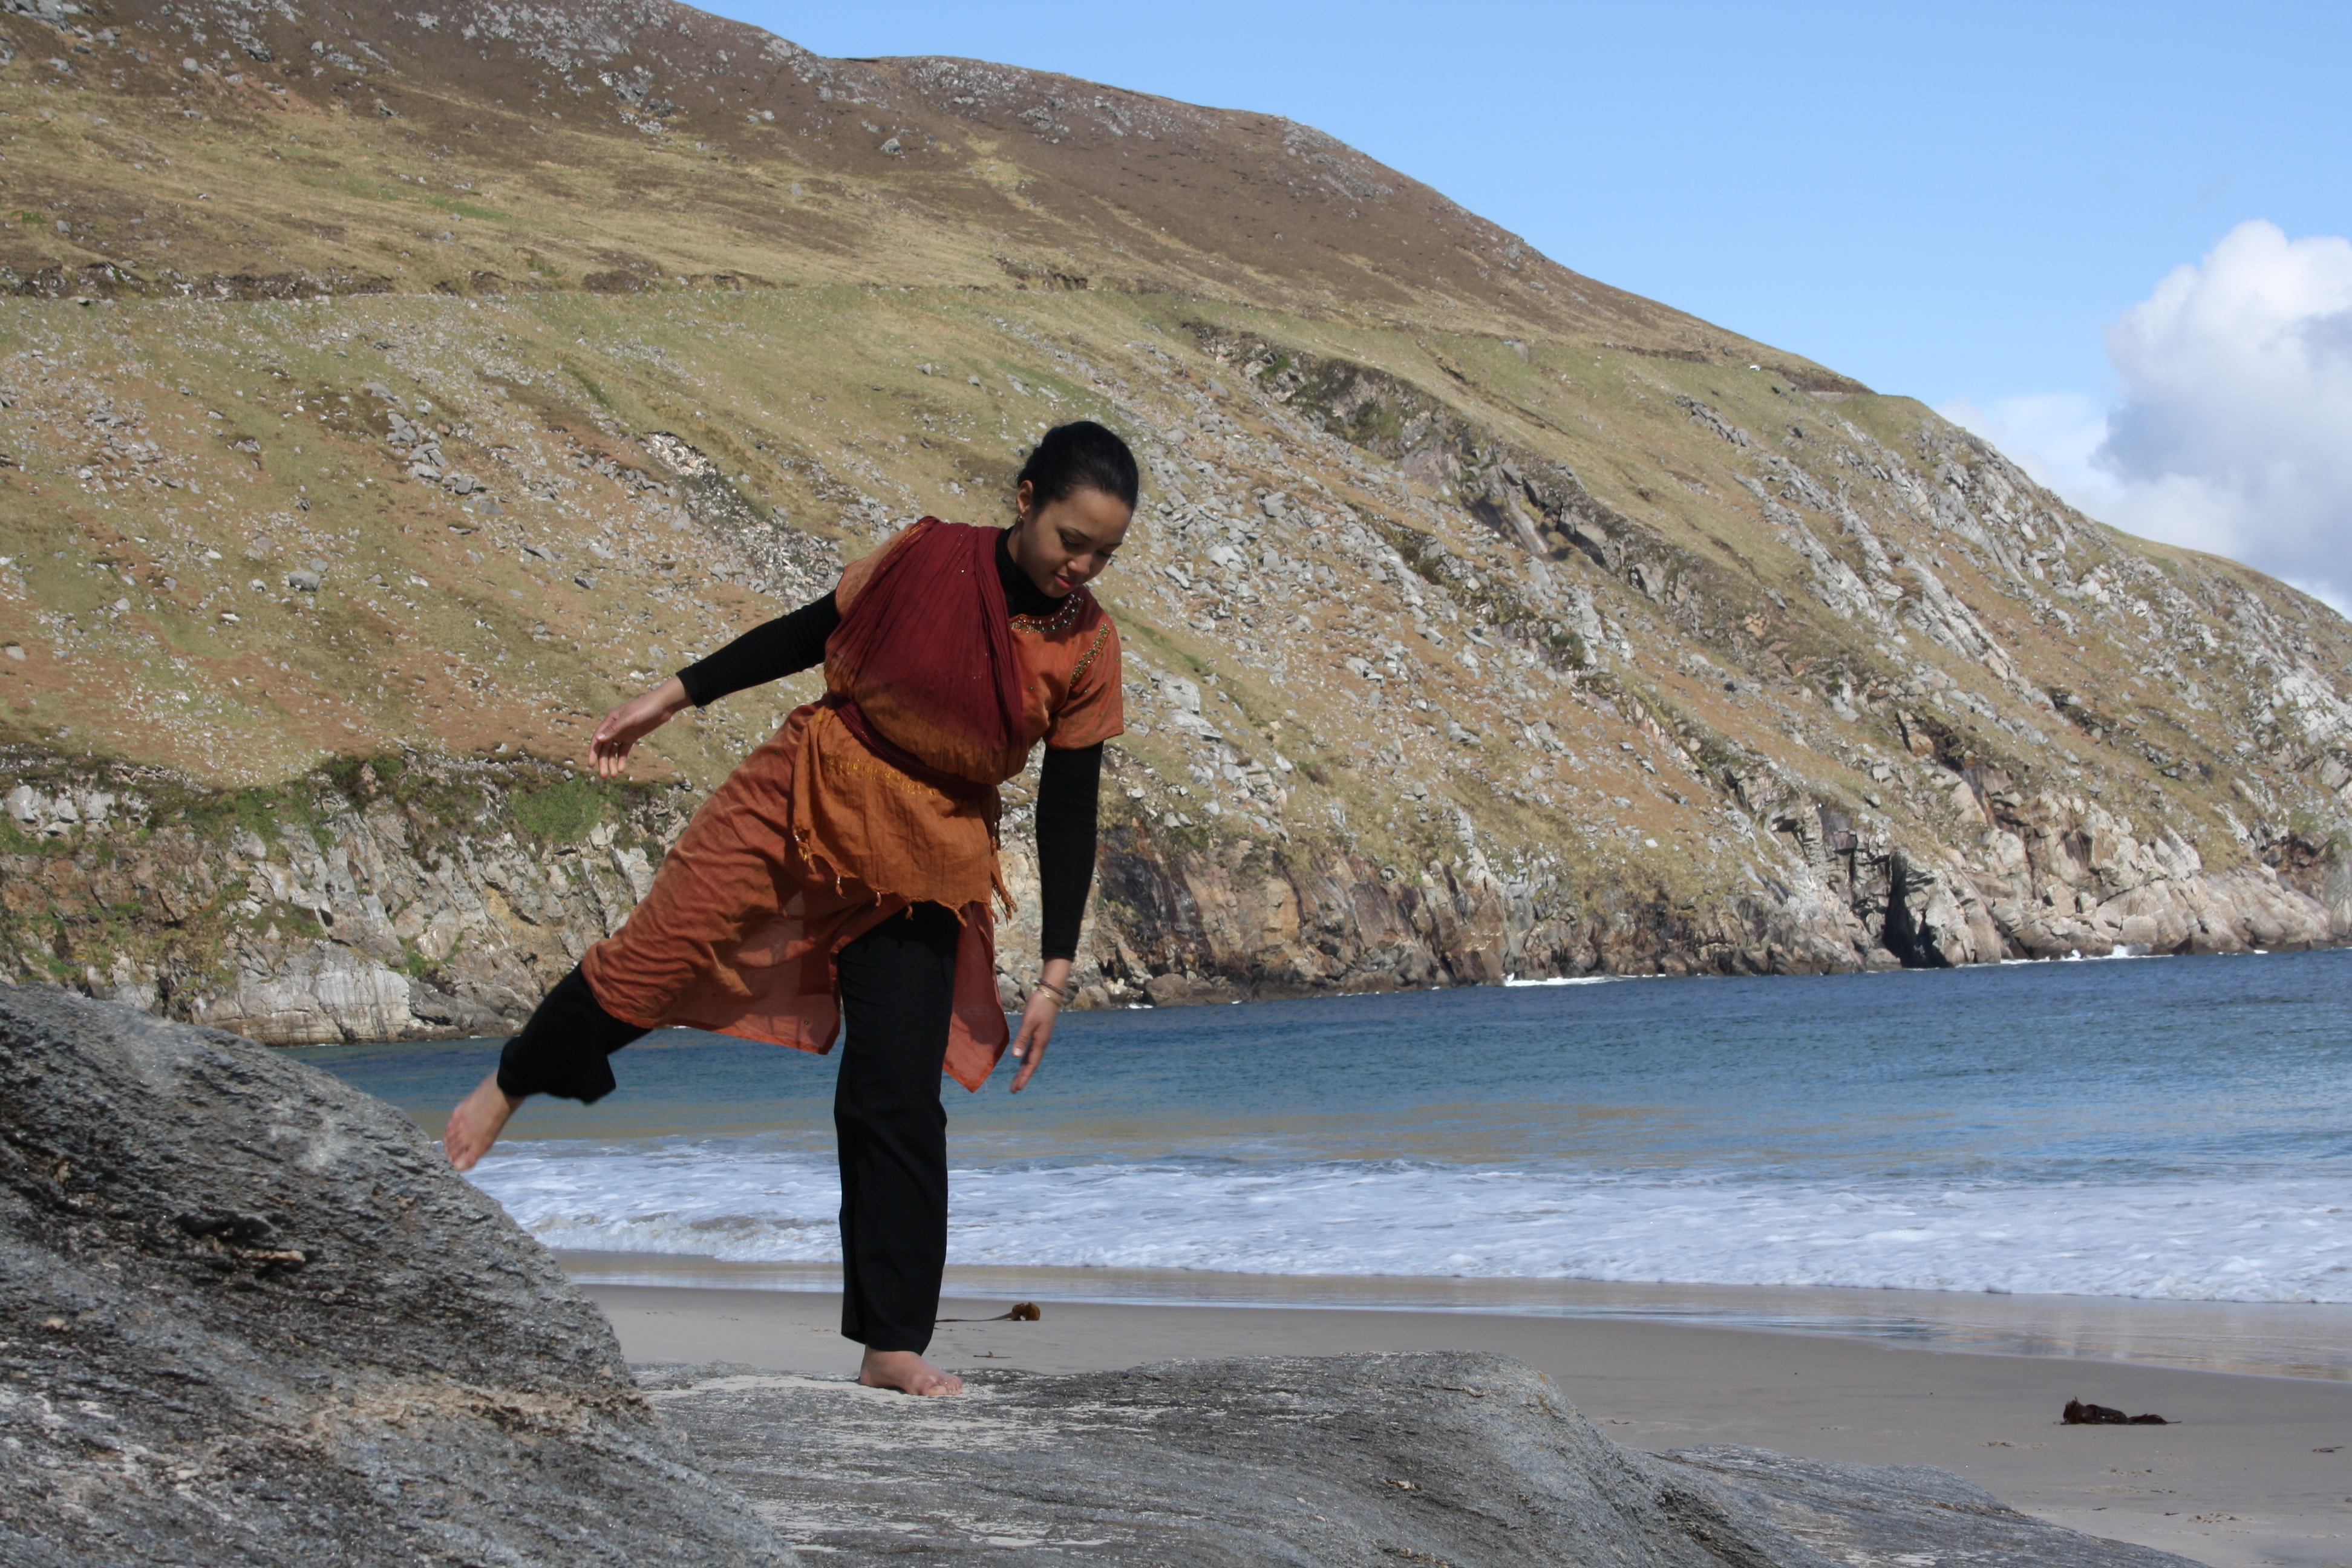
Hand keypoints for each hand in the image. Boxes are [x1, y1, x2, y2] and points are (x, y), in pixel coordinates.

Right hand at [589, 677, 689, 778]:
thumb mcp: (629, 718)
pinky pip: (624, 750)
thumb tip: (598, 739)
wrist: (663, 705)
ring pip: (614, 751)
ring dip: (612, 762)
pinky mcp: (632, 737)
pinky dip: (622, 759)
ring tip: (613, 775)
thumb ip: (614, 729)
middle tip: (603, 776)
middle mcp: (614, 727)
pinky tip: (621, 769)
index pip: (597, 739)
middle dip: (603, 761)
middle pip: (605, 747)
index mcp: (610, 720)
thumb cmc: (645, 708)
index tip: (591, 764)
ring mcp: (623, 733)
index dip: (593, 752)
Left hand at [1008, 958, 1072, 1092]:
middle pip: (1031, 1064)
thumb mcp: (1029, 1022)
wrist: (1050, 993)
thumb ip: (1022, 1039)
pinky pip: (1032, 1051)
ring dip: (1024, 1069)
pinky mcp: (1039, 1033)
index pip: (1030, 1064)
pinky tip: (1021, 1061)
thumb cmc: (1039, 1006)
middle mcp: (1042, 1043)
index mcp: (1040, 1042)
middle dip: (1023, 1077)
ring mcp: (1041, 1038)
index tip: (1017, 1088)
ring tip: (1017, 1080)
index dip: (1023, 1077)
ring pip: (1032, 1058)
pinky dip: (1026, 1059)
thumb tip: (1016, 1056)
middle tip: (1014, 1090)